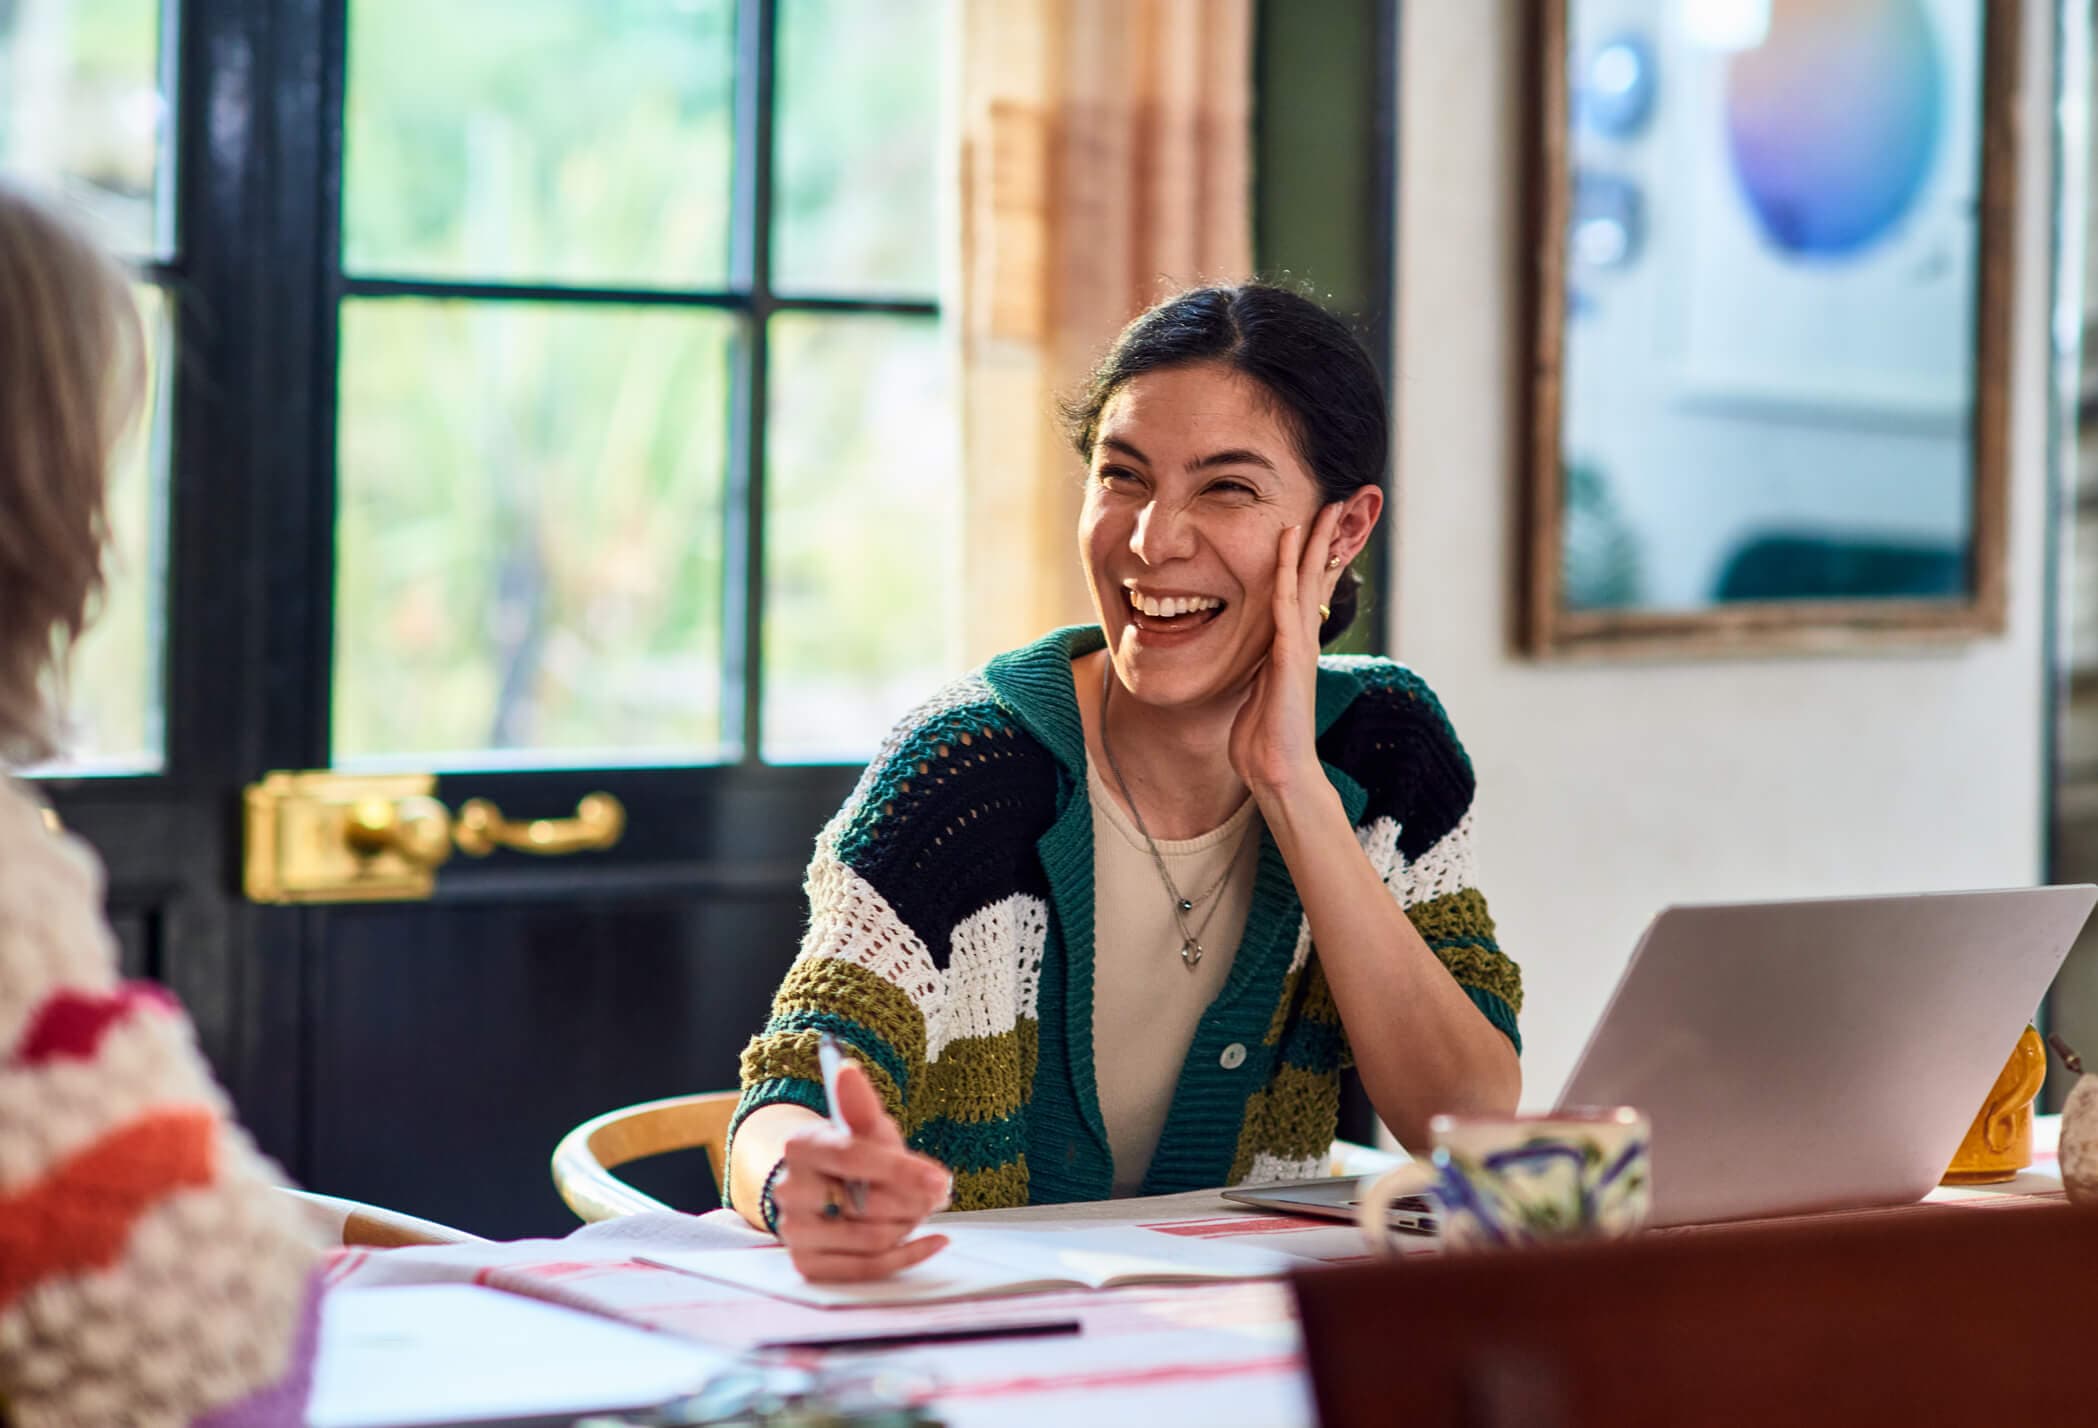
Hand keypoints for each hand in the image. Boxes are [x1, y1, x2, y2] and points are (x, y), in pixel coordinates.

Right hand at [770, 1060, 953, 1282]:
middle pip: (867, 1205)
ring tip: (920, 1209)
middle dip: (913, 1200)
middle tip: (935, 1193)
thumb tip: (847, 1068)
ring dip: (910, 1225)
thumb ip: (861, 1104)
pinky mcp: (807, 1264)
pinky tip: (932, 1241)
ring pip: (871, 1238)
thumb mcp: (864, 1128)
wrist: (822, 1189)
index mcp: (801, 1146)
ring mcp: (793, 1231)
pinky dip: (907, 1256)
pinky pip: (867, 1269)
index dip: (902, 1170)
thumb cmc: (852, 1156)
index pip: (854, 1157)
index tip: (940, 1179)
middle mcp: (788, 1190)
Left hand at [1229, 502, 1345, 802]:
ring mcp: (1298, 648)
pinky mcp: (1289, 657)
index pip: (1304, 593)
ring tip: (1322, 509)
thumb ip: (1257, 672)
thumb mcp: (1256, 695)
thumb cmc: (1264, 741)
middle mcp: (1301, 642)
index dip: (1310, 560)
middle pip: (1315, 580)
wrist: (1279, 772)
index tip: (1315, 527)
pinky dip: (1286, 572)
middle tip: (1335, 503)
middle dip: (1324, 541)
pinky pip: (1285, 605)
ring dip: (1313, 545)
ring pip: (1306, 584)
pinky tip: (1288, 544)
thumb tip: (1250, 662)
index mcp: (1293, 649)